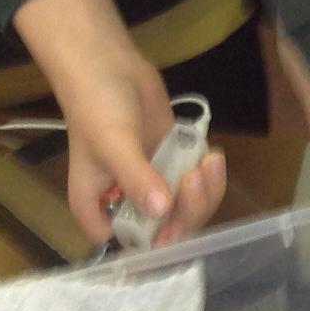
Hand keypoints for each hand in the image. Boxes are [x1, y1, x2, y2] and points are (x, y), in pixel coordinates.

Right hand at [14, 0, 224, 245]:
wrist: (108, 65)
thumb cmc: (97, 106)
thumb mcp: (113, 143)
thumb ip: (136, 178)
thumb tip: (162, 209)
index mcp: (99, 208)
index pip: (130, 246)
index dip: (157, 245)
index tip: (176, 224)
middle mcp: (126, 202)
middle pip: (168, 228)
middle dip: (189, 209)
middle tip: (194, 176)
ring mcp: (152, 182)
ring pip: (187, 207)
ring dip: (205, 192)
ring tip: (209, 160)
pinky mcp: (172, 162)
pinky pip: (197, 183)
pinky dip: (209, 175)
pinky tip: (212, 154)